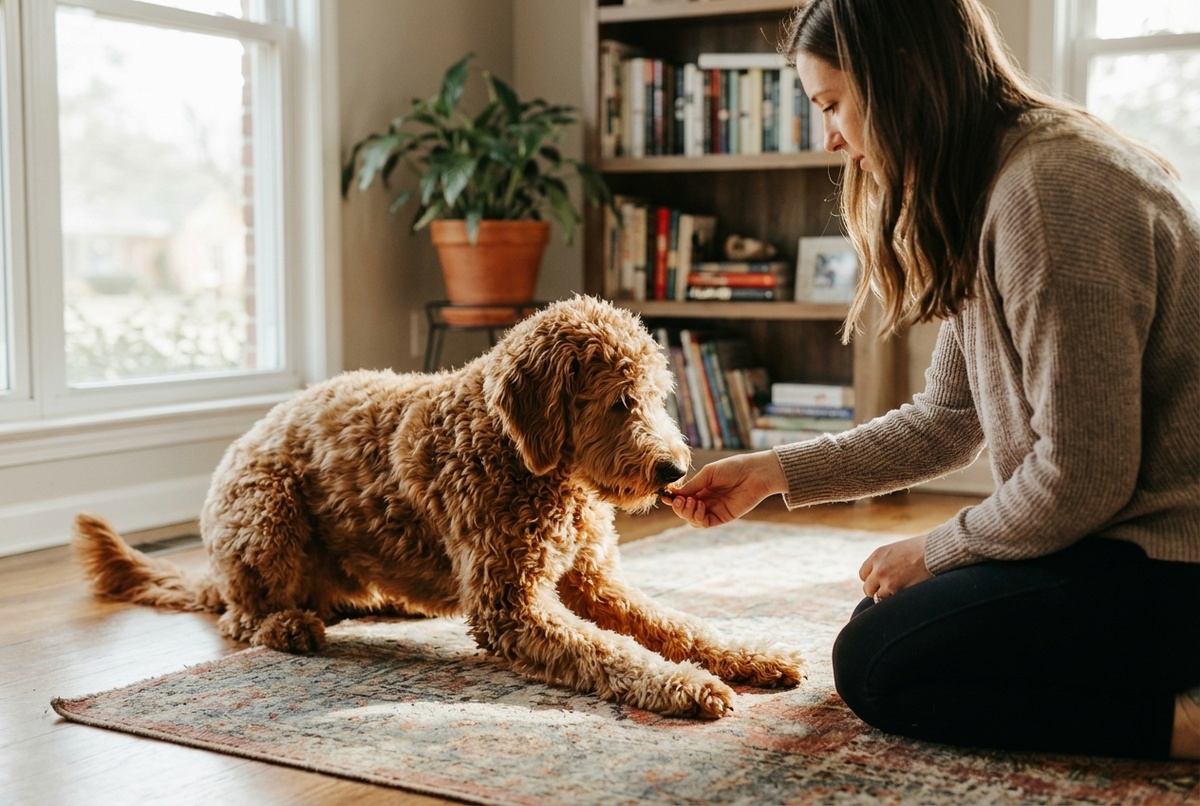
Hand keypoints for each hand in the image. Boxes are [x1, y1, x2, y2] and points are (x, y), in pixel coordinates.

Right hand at [662, 451, 786, 527]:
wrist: (755, 473)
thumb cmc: (733, 468)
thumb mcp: (708, 474)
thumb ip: (692, 485)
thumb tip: (674, 493)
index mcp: (702, 488)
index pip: (683, 497)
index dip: (673, 498)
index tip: (665, 496)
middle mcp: (706, 500)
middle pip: (685, 510)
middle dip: (679, 507)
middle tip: (680, 500)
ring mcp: (714, 509)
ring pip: (692, 519)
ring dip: (687, 512)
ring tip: (691, 502)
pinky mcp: (722, 517)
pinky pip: (704, 523)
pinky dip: (697, 517)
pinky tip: (699, 506)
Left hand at [860, 535, 932, 600]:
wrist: (937, 552)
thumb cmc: (923, 549)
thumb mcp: (898, 550)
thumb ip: (886, 562)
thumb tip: (880, 576)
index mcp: (877, 555)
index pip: (863, 574)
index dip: (872, 579)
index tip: (880, 581)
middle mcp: (879, 569)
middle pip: (867, 588)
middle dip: (876, 591)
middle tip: (889, 590)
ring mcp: (888, 582)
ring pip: (878, 598)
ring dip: (888, 597)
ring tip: (901, 592)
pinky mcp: (898, 592)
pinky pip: (890, 603)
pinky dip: (897, 602)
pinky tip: (906, 596)